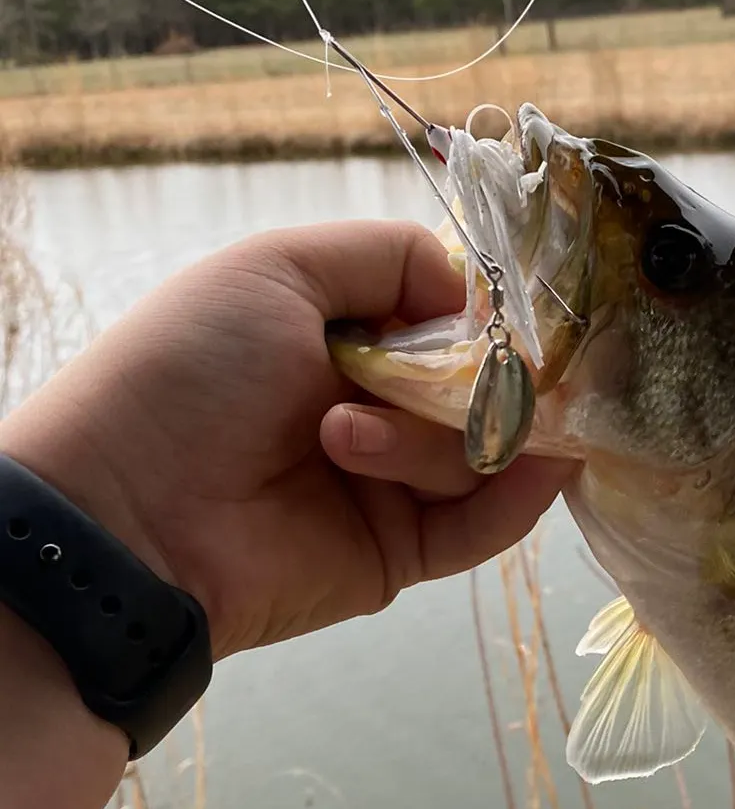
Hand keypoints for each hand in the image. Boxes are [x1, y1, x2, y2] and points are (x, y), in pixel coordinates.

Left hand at [0, 219, 574, 657]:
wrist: (124, 512)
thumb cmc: (188, 371)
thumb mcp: (278, 267)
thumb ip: (392, 256)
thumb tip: (478, 301)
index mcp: (351, 338)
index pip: (456, 321)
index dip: (488, 316)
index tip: (508, 315)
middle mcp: (379, 406)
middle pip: (485, 386)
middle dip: (480, 378)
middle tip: (463, 378)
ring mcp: (392, 482)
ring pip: (482, 449)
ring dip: (431, 437)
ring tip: (339, 439)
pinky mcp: (399, 552)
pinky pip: (485, 525)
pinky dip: (520, 494)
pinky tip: (535, 468)